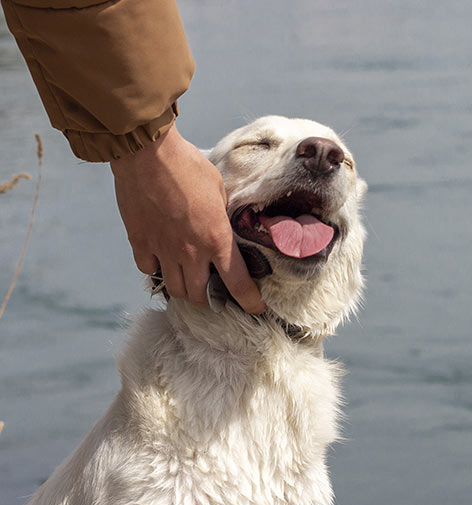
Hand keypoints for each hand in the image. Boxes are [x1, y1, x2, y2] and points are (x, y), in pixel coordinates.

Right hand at [110, 123, 265, 313]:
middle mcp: (190, 252)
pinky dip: (156, 269)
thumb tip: (223, 223)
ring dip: (184, 289)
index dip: (249, 301)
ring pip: (174, 289)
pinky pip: (148, 269)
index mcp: (217, 239)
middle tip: (213, 290)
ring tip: (188, 279)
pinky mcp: (140, 242)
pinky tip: (161, 260)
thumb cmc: (188, 166)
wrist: (147, 154)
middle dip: (210, 298)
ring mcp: (163, 249)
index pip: (237, 283)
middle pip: (200, 296)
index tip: (255, 308)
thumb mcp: (220, 190)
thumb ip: (222, 215)